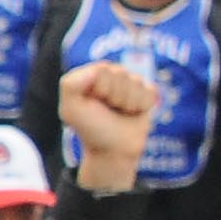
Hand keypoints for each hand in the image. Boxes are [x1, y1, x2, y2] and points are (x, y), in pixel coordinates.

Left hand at [50, 62, 157, 190]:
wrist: (113, 150)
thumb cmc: (91, 130)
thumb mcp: (70, 110)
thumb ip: (71, 85)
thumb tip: (98, 69)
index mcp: (91, 75)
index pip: (102, 69)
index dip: (100, 90)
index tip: (94, 105)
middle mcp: (110, 75)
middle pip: (121, 73)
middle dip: (115, 97)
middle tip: (109, 111)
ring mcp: (130, 83)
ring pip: (137, 82)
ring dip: (128, 103)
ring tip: (119, 112)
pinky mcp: (146, 93)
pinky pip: (150, 91)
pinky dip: (142, 105)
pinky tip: (133, 113)